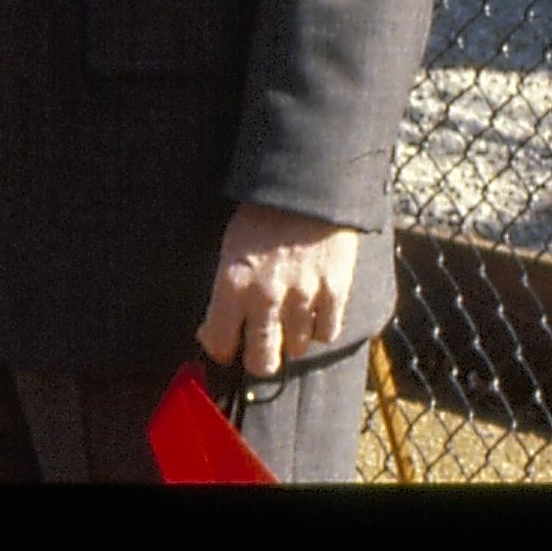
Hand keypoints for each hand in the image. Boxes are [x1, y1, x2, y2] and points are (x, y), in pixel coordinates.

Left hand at [197, 202, 362, 376]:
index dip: (222, 349)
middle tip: (261, 346)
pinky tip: (313, 312)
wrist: (306, 188)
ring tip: (289, 318)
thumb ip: (226, 291)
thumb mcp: (230, 248)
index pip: (219, 342)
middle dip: (259, 359)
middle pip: (261, 362)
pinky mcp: (334, 292)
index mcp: (232, 282)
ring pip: (296, 350)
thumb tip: (217, 330)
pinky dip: (320, 329)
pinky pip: (326, 334)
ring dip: (291, 340)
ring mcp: (302, 297)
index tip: (227, 345)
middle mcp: (265, 296)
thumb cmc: (262, 216)